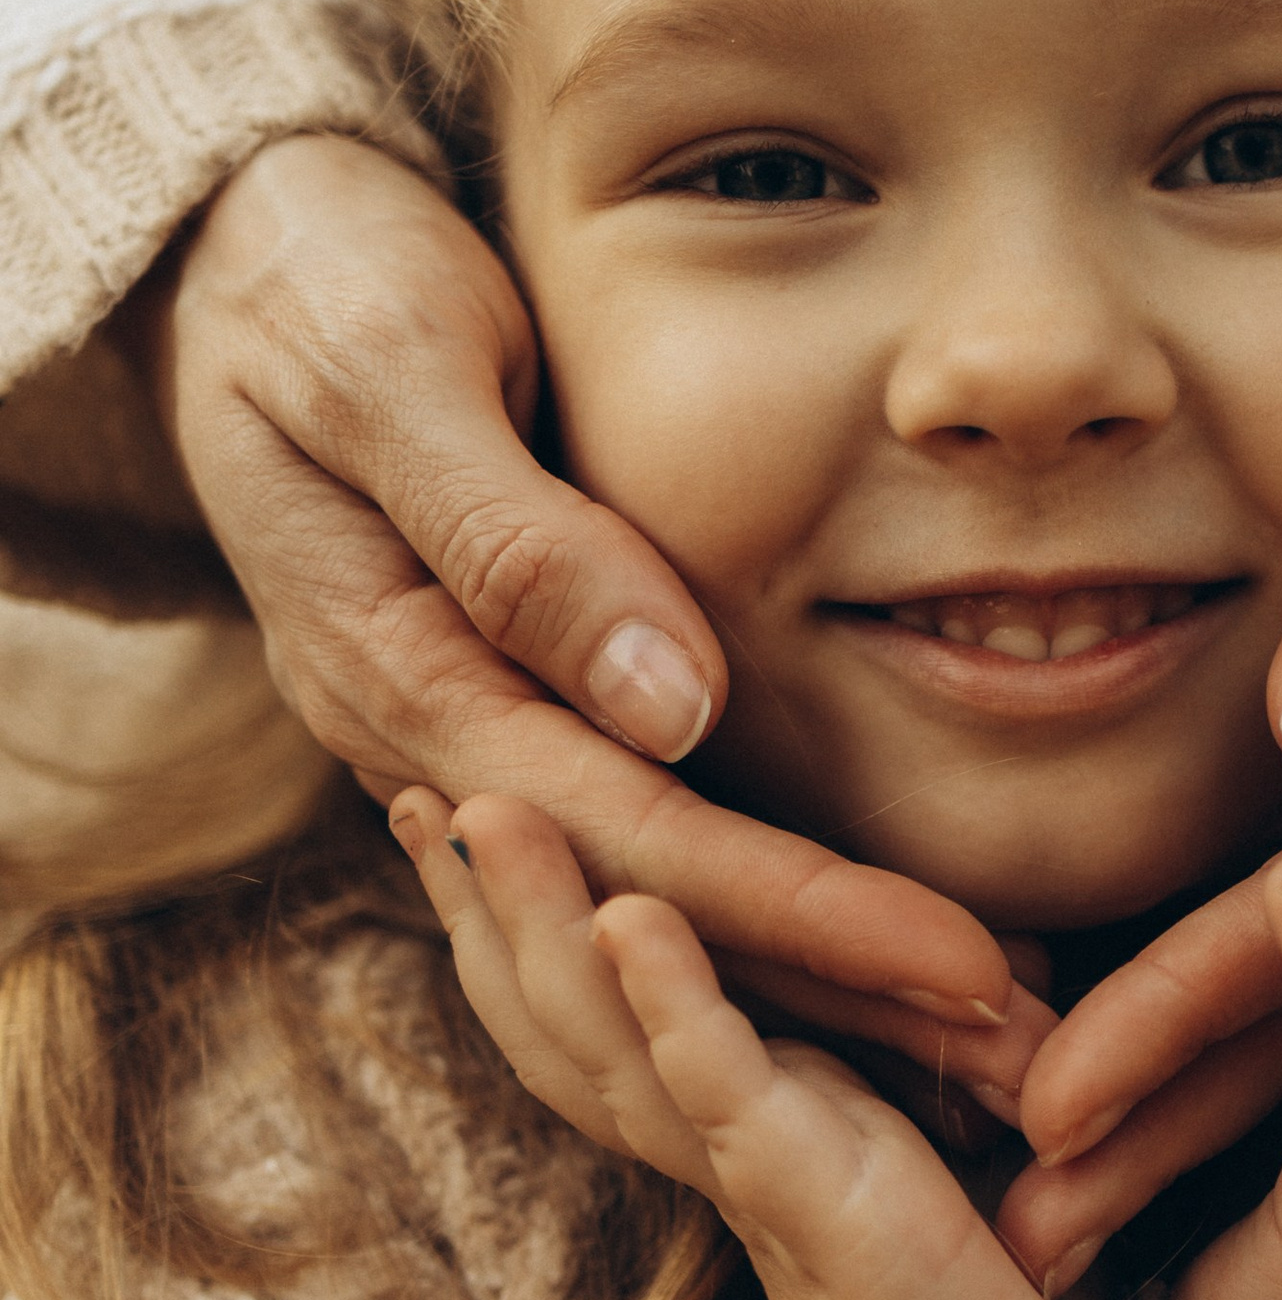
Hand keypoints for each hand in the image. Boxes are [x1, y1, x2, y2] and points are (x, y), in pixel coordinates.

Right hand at [152, 135, 1041, 1109]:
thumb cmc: (321, 275)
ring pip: (660, 902)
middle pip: (660, 912)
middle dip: (846, 994)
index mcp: (400, 678)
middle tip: (1031, 1057)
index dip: (800, 913)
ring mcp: (468, 734)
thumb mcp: (393, 370)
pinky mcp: (512, 706)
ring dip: (827, 983)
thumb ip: (518, 541)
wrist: (231, 242)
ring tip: (1001, 1031)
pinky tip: (892, 943)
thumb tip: (673, 708)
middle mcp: (431, 743)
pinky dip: (773, 905)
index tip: (962, 965)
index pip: (631, 839)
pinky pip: (651, 836)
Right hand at [399, 791, 1057, 1299]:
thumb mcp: (847, 1110)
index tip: (428, 802)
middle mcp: (693, 1142)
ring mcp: (741, 1165)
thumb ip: (778, 1038)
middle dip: (478, 907)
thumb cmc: (934, 1252)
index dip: (485, 915)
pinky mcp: (810, 1189)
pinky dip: (671, 999)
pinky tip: (630, 916)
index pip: (557, 1008)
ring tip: (497, 813)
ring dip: (545, 925)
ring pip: (607, 1043)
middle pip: (549, 1021)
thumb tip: (718, 942)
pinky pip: (721, 1083)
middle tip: (418, 791)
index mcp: (693, 1114)